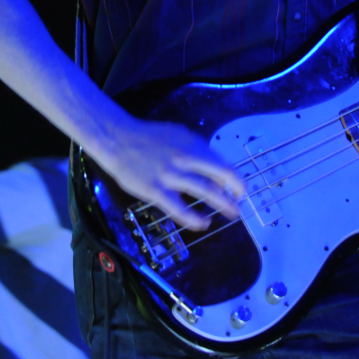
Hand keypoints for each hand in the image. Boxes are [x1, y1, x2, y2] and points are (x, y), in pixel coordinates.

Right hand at [90, 113, 245, 230]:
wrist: (118, 140)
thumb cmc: (149, 137)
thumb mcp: (178, 134)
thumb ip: (196, 149)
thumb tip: (214, 167)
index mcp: (192, 144)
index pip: (221, 163)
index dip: (234, 178)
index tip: (239, 189)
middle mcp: (186, 157)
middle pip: (220, 175)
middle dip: (235, 191)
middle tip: (241, 203)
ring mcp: (171, 174)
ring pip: (205, 190)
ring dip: (222, 204)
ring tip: (232, 214)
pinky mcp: (156, 190)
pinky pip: (179, 208)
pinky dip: (194, 218)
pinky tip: (203, 223)